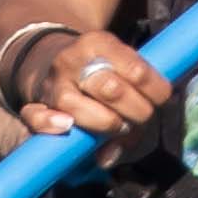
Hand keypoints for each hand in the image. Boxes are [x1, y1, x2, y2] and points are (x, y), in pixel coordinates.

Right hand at [9, 27, 173, 155]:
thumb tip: (113, 153)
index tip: (162, 100)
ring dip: (105, 125)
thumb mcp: (122, 68)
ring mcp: (52, 82)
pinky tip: (66, 127)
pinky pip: (35, 116)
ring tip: (118, 127)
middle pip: (111, 91)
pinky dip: (49, 124)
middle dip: (135, 113)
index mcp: (100, 43)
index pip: (137, 71)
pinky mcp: (35, 103)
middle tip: (140, 118)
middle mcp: (73, 60)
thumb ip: (137, 98)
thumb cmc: (104, 72)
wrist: (56, 61)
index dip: (156, 92)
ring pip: (76, 107)